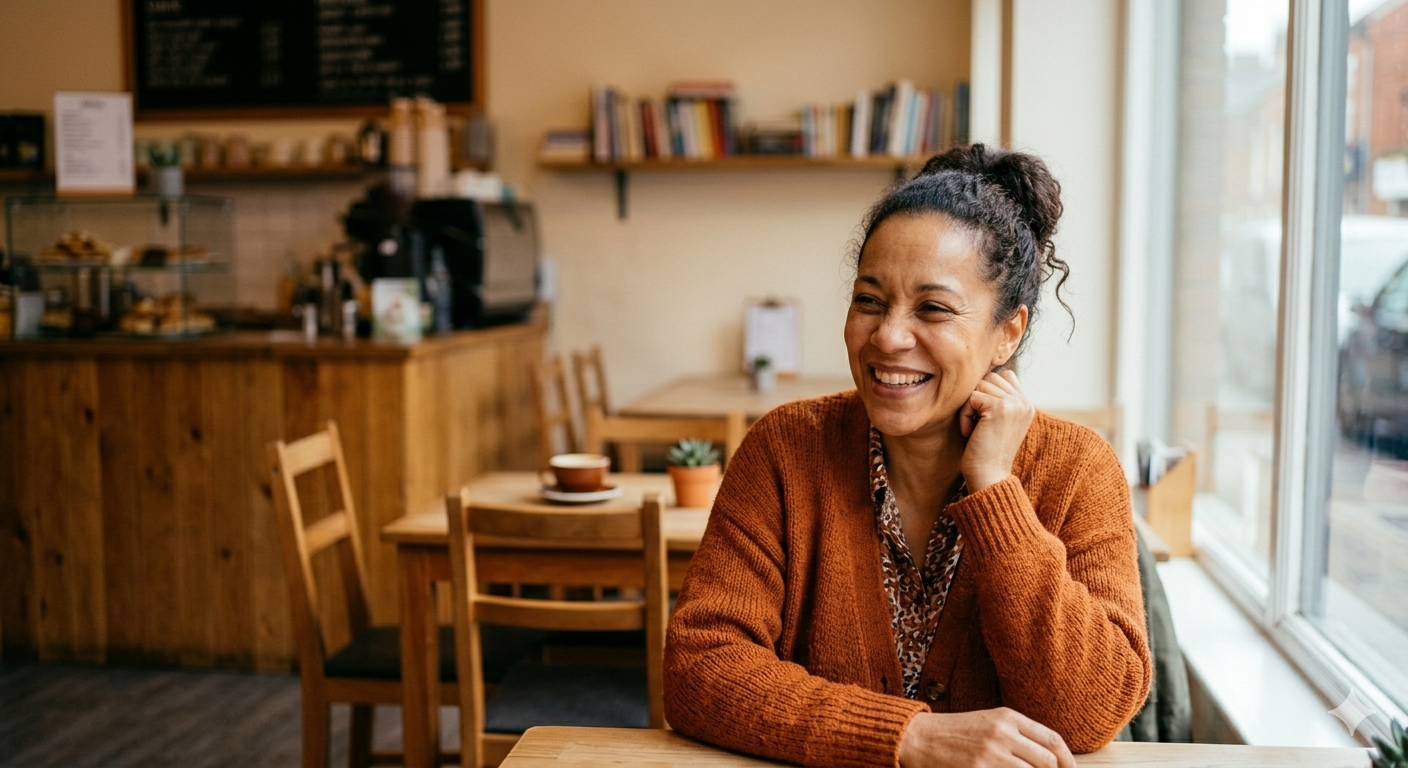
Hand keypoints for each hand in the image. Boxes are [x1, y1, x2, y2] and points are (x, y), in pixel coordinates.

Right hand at [898, 709, 1074, 767]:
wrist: (920, 737)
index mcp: (1008, 717)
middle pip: (1046, 761)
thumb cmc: (957, 731)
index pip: (1052, 739)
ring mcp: (991, 753)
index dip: (1067, 760)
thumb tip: (1050, 758)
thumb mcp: (990, 722)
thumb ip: (1019, 734)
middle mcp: (1003, 733)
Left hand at [958, 371, 1034, 491]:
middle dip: (977, 398)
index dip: (988, 391)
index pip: (1005, 376)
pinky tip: (970, 432)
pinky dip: (965, 415)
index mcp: (1027, 405)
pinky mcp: (1000, 407)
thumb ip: (998, 399)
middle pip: (990, 378)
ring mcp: (1014, 404)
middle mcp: (1024, 402)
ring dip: (969, 407)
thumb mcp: (998, 422)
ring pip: (980, 385)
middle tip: (978, 424)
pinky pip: (971, 397)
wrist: (989, 477)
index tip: (984, 418)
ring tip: (975, 428)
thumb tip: (980, 374)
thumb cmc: (986, 451)